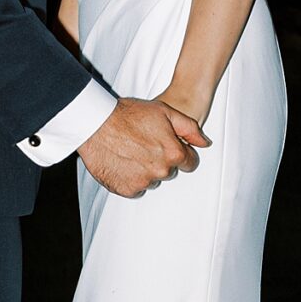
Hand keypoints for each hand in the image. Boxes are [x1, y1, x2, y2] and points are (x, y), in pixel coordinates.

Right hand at [78, 96, 210, 197]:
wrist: (95, 124)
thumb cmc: (129, 115)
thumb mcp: (164, 112)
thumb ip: (189, 128)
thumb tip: (205, 143)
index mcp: (173, 154)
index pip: (189, 163)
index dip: (181, 152)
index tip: (167, 145)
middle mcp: (161, 171)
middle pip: (170, 171)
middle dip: (162, 160)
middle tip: (145, 144)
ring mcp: (143, 182)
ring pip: (153, 180)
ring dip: (146, 170)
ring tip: (132, 152)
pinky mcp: (127, 189)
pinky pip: (136, 188)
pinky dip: (131, 178)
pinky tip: (123, 162)